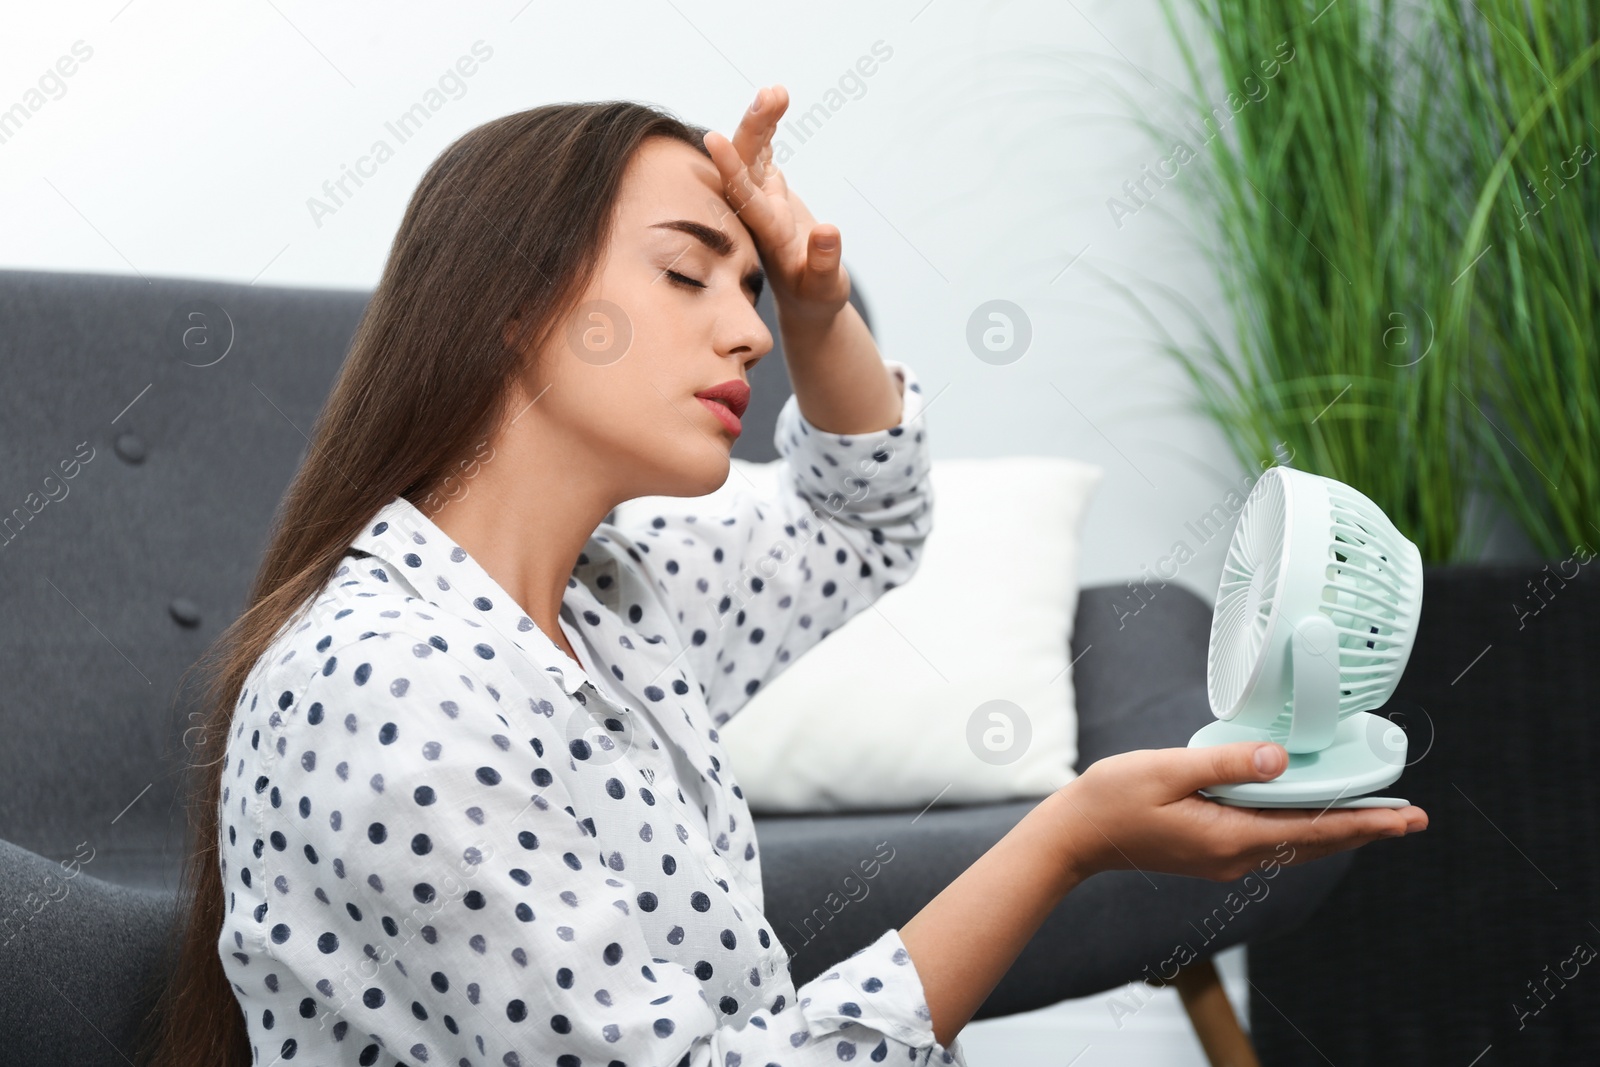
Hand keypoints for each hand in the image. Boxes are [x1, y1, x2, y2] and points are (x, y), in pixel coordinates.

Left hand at [703, 85, 848, 321]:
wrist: (805, 297)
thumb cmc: (817, 298)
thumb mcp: (825, 288)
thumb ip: (825, 262)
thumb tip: (828, 231)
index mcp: (768, 234)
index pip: (744, 198)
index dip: (731, 169)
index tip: (714, 140)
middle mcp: (758, 212)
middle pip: (748, 165)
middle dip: (755, 128)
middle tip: (770, 94)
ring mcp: (762, 198)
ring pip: (755, 153)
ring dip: (762, 121)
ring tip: (776, 90)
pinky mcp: (770, 190)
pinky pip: (764, 154)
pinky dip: (768, 129)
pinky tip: (774, 101)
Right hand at [1050, 741, 1428, 883]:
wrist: (1076, 836)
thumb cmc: (1112, 799)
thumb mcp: (1166, 768)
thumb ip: (1225, 763)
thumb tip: (1279, 758)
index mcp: (1229, 837)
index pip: (1313, 830)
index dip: (1364, 822)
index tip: (1406, 818)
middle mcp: (1235, 856)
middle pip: (1315, 844)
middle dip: (1364, 829)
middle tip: (1411, 818)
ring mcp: (1224, 859)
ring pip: (1296, 845)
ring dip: (1336, 830)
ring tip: (1373, 817)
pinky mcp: (1212, 852)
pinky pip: (1272, 841)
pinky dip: (1303, 829)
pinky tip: (1310, 815)